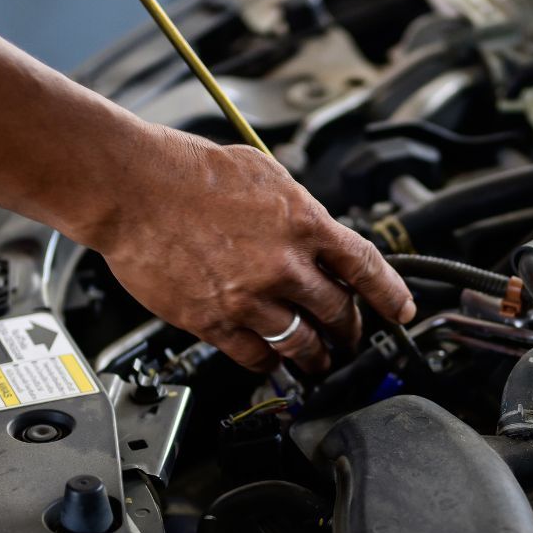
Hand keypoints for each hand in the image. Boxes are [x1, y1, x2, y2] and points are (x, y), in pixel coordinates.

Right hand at [65, 123, 415, 372]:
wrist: (131, 186)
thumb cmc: (186, 169)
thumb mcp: (262, 173)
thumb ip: (296, 209)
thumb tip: (314, 232)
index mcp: (303, 222)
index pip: (365, 267)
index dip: (390, 294)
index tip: (401, 310)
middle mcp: (283, 264)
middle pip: (338, 313)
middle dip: (351, 331)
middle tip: (352, 338)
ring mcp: (249, 297)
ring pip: (301, 344)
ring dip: (315, 356)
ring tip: (318, 361)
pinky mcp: (214, 320)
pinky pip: (255, 356)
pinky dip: (270, 363)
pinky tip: (272, 362)